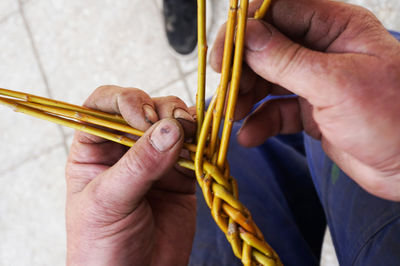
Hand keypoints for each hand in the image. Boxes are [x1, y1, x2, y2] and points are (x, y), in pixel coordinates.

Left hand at [65, 86, 196, 264]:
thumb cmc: (103, 246)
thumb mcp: (109, 202)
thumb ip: (140, 164)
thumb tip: (170, 128)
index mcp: (94, 150)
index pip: (104, 106)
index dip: (125, 101)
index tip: (144, 117)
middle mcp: (125, 149)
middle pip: (145, 108)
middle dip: (162, 111)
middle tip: (176, 126)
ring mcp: (156, 160)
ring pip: (174, 123)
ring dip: (186, 122)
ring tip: (190, 136)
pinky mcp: (182, 175)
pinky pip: (196, 148)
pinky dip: (204, 142)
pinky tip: (204, 147)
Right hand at [210, 0, 399, 200]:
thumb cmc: (394, 119)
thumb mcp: (335, 84)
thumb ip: (286, 60)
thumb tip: (246, 35)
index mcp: (335, 27)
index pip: (278, 11)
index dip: (245, 28)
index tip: (224, 55)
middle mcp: (321, 50)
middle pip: (266, 47)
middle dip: (243, 69)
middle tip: (227, 92)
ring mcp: (314, 81)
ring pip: (267, 79)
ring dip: (246, 97)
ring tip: (233, 116)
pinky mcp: (311, 110)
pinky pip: (276, 110)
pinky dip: (260, 122)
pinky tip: (249, 135)